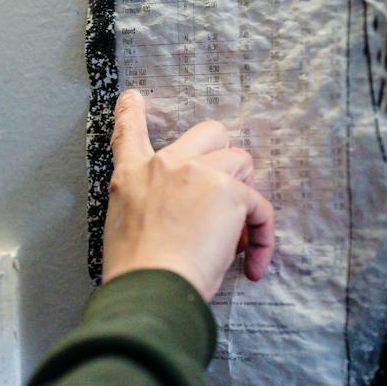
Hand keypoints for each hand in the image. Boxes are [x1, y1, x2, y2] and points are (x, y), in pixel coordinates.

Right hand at [101, 89, 275, 300]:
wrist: (150, 286)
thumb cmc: (137, 272)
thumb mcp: (123, 228)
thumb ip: (149, 208)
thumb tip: (183, 219)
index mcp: (131, 175)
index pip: (129, 132)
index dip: (132, 112)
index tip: (134, 99)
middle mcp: (166, 164)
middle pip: (210, 132)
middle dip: (225, 155)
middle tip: (226, 192)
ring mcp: (199, 173)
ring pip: (242, 162)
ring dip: (245, 195)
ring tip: (236, 234)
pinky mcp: (230, 192)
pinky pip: (261, 207)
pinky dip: (263, 237)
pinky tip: (254, 265)